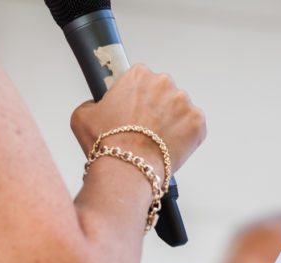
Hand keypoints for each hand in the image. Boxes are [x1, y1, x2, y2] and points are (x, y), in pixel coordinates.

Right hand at [70, 65, 206, 172]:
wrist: (127, 169)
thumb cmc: (107, 144)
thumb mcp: (83, 115)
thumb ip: (93, 102)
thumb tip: (97, 106)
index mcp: (139, 75)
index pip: (141, 79)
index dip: (136, 97)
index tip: (133, 111)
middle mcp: (164, 83)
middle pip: (163, 92)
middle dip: (156, 108)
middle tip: (145, 130)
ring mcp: (184, 102)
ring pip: (179, 110)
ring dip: (171, 122)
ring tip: (156, 142)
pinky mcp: (197, 122)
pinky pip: (193, 127)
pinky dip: (185, 137)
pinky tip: (169, 147)